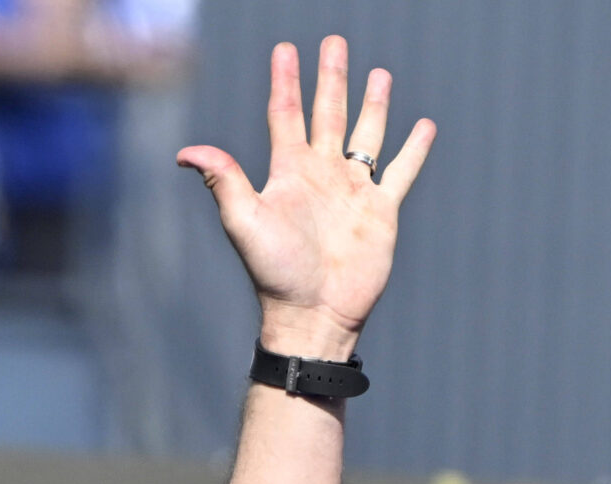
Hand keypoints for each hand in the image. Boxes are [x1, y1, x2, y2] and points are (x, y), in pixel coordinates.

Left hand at [177, 37, 434, 361]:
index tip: (286, 49)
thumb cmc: (275, 272)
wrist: (314, 314)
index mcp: (289, 172)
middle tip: (335, 41)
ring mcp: (353, 192)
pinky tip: (424, 126)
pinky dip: (413, 149)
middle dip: (331, 77)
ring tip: (379, 73)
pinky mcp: (381, 212)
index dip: (286, 81)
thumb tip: (186, 153)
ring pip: (366, 134)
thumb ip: (224, 180)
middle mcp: (322, 175)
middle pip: (328, 113)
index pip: (286, 114)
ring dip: (373, 104)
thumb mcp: (244, 221)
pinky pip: (400, 172)